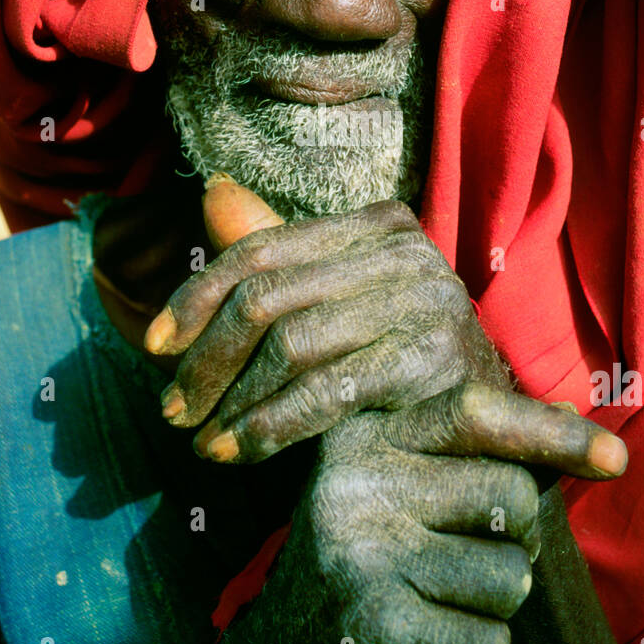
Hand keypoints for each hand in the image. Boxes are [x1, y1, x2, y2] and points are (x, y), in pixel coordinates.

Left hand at [145, 200, 625, 476]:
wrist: (491, 429)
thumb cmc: (400, 360)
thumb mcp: (337, 302)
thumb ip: (277, 256)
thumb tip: (211, 193)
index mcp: (378, 224)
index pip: (263, 250)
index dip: (197, 297)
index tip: (152, 346)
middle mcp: (406, 250)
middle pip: (268, 297)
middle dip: (206, 359)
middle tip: (172, 409)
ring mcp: (425, 300)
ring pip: (289, 343)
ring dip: (232, 399)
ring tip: (201, 438)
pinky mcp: (433, 358)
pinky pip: (326, 390)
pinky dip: (271, 425)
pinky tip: (237, 451)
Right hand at [237, 384, 616, 643]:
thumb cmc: (366, 565)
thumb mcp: (398, 490)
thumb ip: (472, 455)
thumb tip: (571, 418)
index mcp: (363, 435)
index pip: (476, 412)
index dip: (553, 432)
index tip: (615, 459)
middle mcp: (355, 482)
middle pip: (512, 494)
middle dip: (521, 540)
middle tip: (480, 557)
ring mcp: (363, 555)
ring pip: (509, 574)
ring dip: (497, 602)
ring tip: (441, 601)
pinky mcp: (379, 627)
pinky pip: (489, 639)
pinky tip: (429, 642)